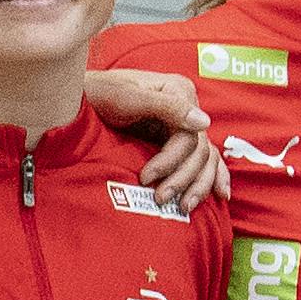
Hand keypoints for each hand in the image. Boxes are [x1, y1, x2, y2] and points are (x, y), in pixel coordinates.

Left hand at [73, 61, 228, 208]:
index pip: (189, 136)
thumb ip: (166, 106)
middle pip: (199, 151)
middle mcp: (188, 107)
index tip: (144, 178)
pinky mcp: (176, 138)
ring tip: (183, 207)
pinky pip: (204, 159)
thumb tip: (204, 123)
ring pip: (205, 159)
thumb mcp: (127, 97)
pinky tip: (220, 194)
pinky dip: (213, 176)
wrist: (80, 96)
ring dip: (198, 185)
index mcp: (180, 91)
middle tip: (160, 199)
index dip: (171, 160)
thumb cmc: (98, 93)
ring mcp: (185, 123)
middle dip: (182, 178)